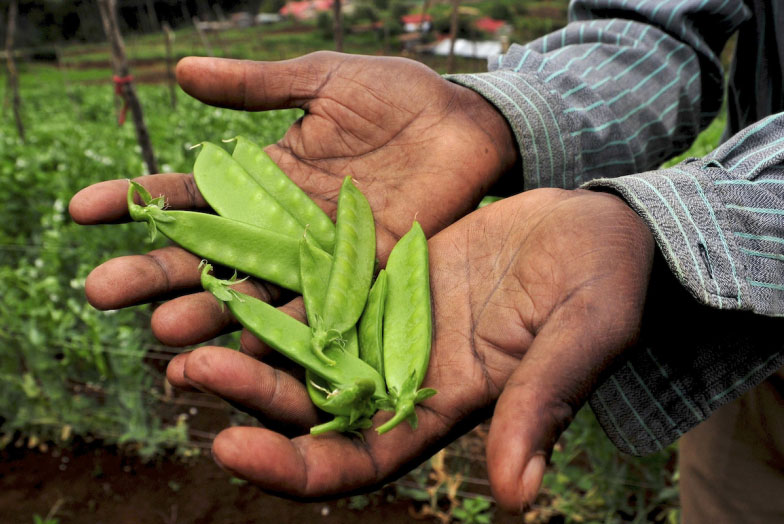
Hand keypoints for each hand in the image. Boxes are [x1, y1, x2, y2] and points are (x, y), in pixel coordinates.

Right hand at [69, 52, 517, 343]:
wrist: (467, 122)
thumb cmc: (395, 96)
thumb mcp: (320, 80)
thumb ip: (256, 85)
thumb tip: (178, 71)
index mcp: (264, 178)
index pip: (187, 194)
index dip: (136, 202)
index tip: (81, 210)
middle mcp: (282, 226)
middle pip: (207, 255)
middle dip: (155, 273)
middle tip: (99, 291)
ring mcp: (320, 257)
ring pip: (254, 293)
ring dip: (211, 314)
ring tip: (164, 333)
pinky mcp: (364, 278)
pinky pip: (320, 311)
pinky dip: (285, 330)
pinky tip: (248, 350)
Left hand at [155, 188, 652, 510]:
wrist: (601, 226)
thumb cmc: (605, 287)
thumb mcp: (581, 341)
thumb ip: (542, 407)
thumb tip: (515, 497)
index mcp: (447, 411)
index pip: (359, 463)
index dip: (294, 468)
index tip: (232, 449)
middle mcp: (406, 378)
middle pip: (311, 409)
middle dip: (248, 399)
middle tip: (186, 370)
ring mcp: (390, 325)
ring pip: (301, 349)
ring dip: (242, 344)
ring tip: (179, 323)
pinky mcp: (384, 277)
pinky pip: (316, 288)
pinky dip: (272, 285)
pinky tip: (225, 267)